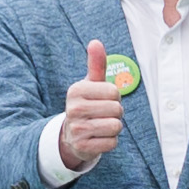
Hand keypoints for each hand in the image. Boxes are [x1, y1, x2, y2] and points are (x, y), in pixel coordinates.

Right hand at [55, 55, 126, 175]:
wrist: (72, 135)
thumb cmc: (87, 104)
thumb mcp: (90, 84)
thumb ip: (96, 64)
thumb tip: (96, 42)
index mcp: (76, 90)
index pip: (114, 91)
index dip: (114, 96)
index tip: (102, 99)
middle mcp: (73, 109)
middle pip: (117, 110)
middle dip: (116, 113)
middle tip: (102, 114)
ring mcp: (77, 129)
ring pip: (116, 126)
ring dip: (114, 127)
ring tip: (101, 125)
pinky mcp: (83, 147)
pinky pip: (112, 143)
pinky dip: (110, 141)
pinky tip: (98, 138)